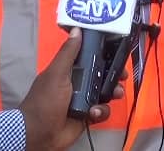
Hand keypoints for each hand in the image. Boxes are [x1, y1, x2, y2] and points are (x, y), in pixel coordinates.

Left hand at [19, 28, 122, 150]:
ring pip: (105, 93)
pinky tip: (93, 113)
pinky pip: (102, 111)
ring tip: (114, 94)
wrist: (40, 133)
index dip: (103, 54)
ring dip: (112, 93)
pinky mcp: (88, 116)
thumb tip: (77, 29)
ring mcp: (83, 100)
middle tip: (122, 76)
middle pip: (101, 75)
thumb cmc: (46, 100)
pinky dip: (101, 111)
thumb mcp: (57, 74)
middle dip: (113, 75)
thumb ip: (68, 53)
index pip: (89, 57)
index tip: (117, 52)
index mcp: (69, 70)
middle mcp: (77, 83)